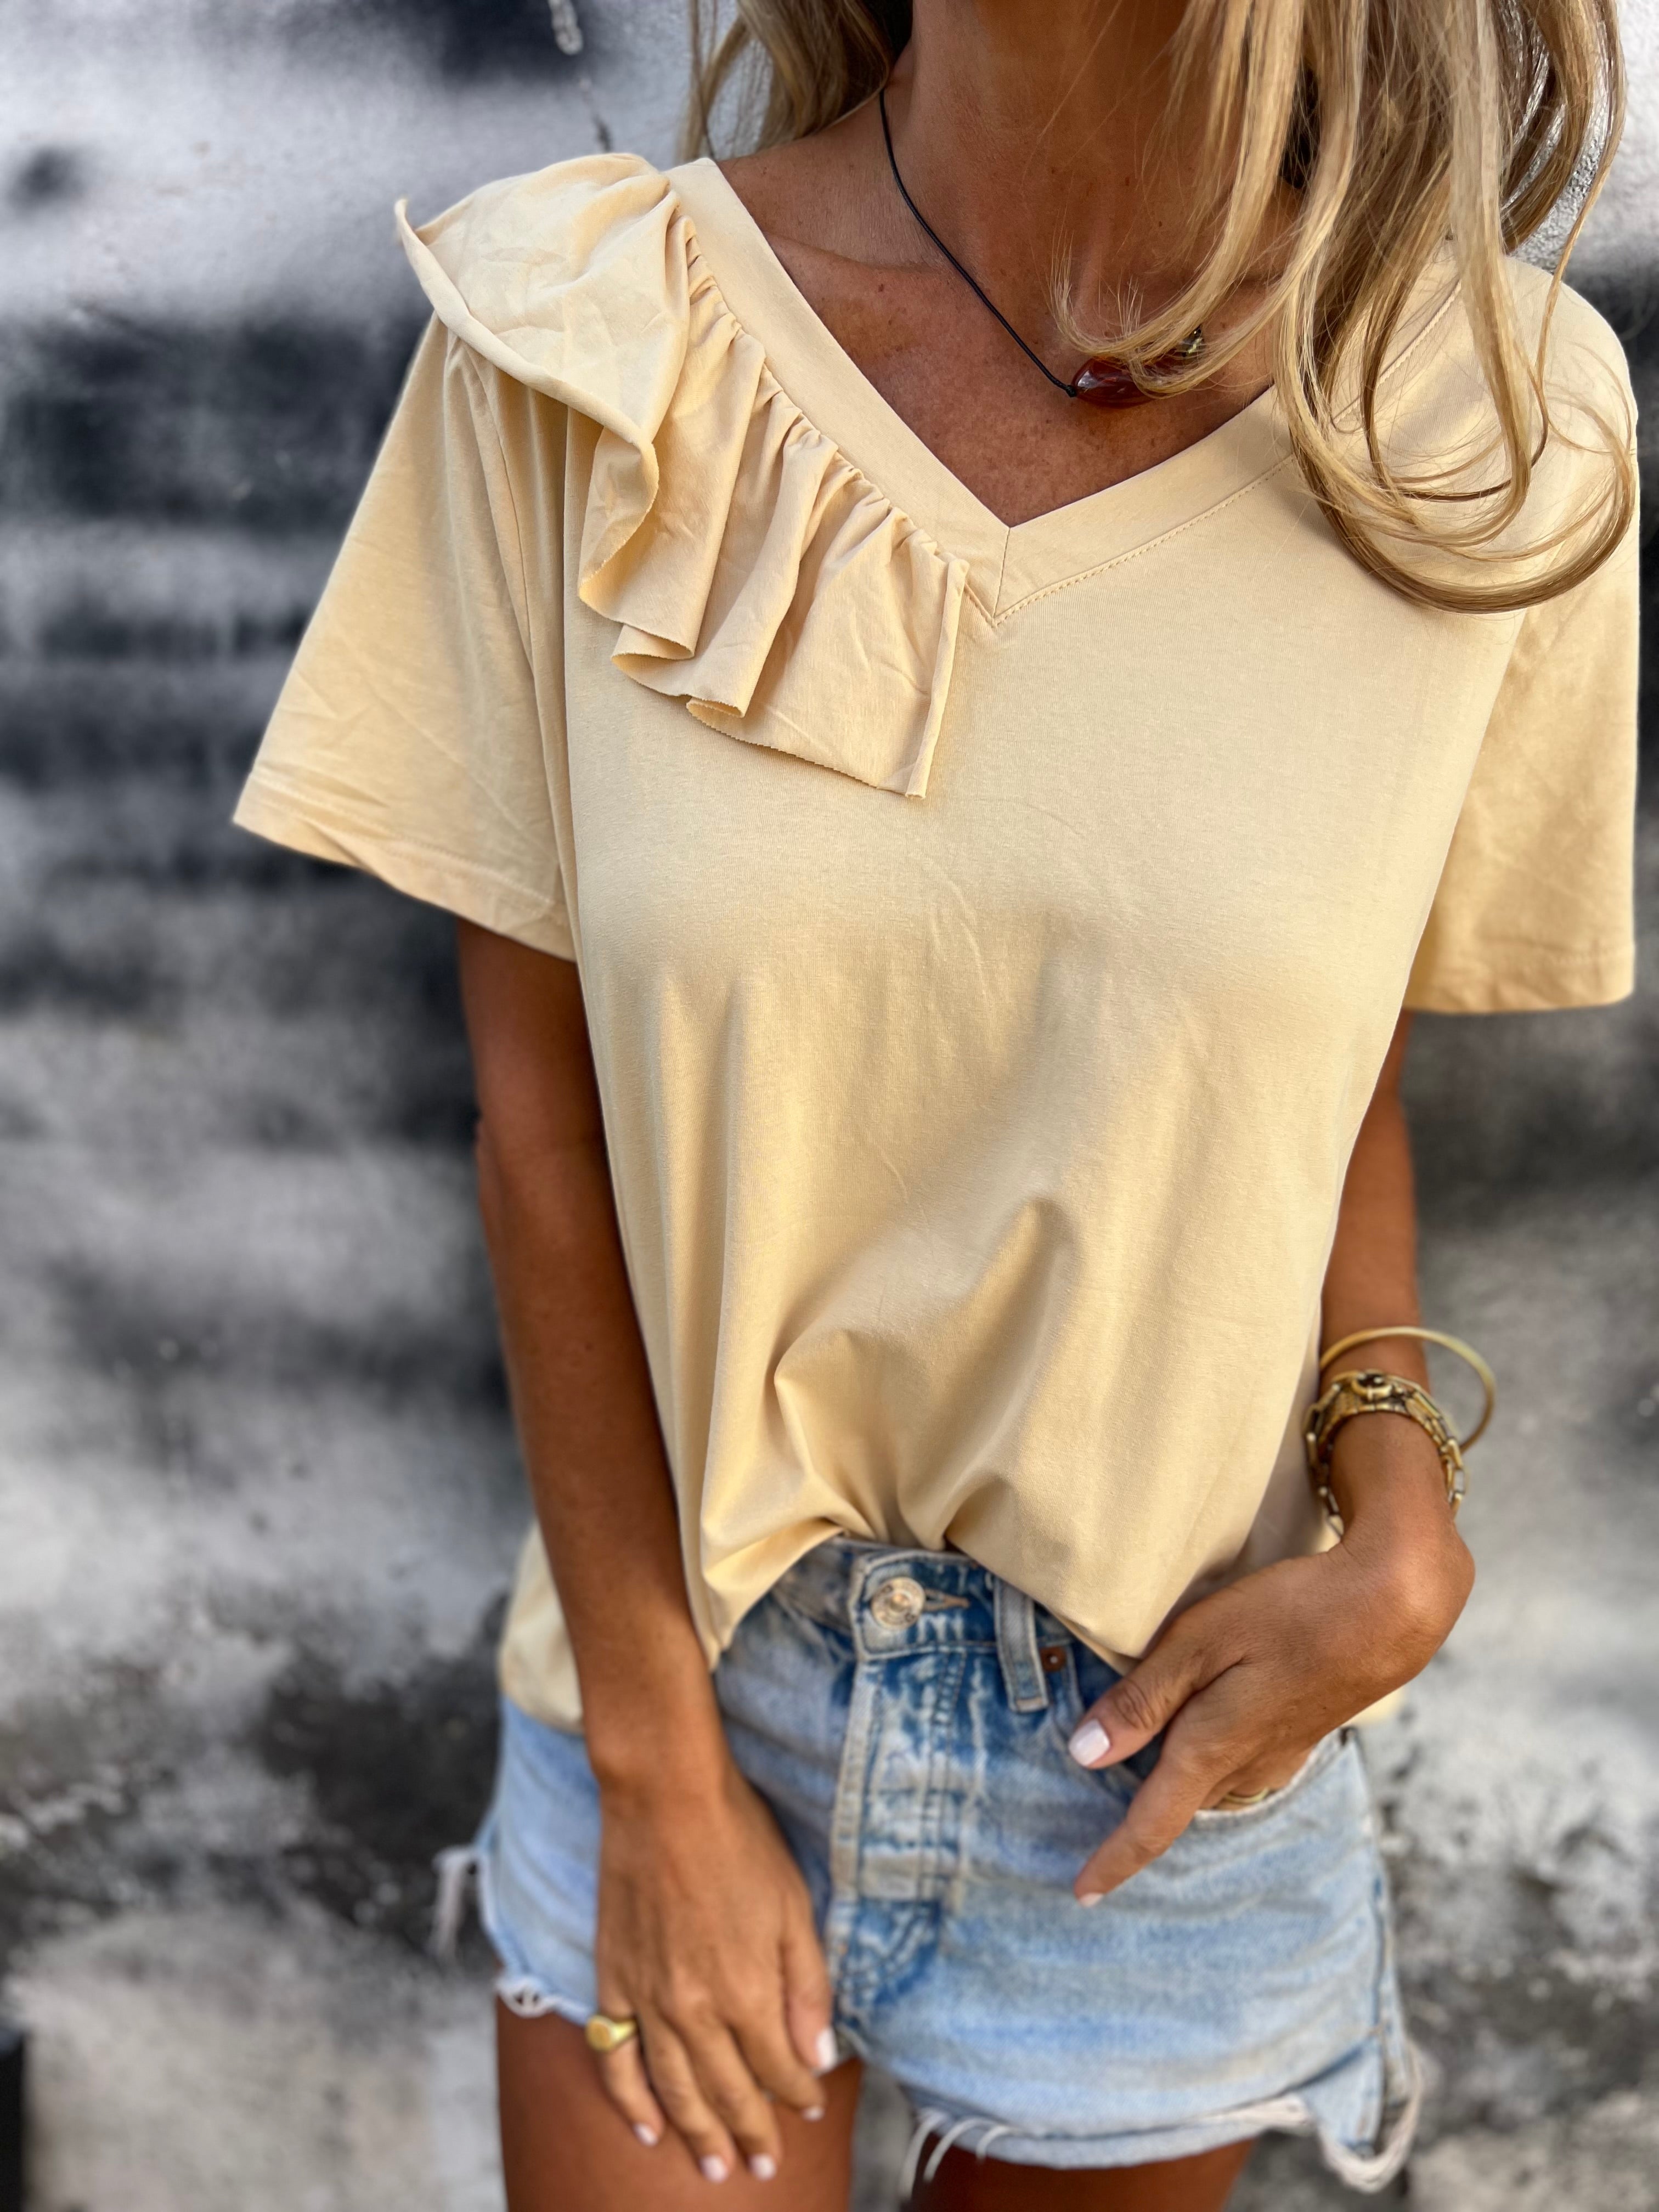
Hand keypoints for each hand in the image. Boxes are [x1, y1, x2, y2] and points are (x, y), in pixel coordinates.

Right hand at [588, 1744, 835, 2181]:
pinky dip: (631, 2102)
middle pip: (728, 2092)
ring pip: (675, 2090)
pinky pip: (617, 2059)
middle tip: (762, 2167)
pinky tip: (648, 2129)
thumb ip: (806, 1988)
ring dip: (698, 2135)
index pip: (779, 2070)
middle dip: (752, 2134)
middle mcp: (695, 2009)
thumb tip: (818, 2057)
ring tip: (715, 2168)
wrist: (664, 1796)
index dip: (798, 2096)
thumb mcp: (794, 1908)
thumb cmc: (739, 1841)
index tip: (809, 2110)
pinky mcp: (613, 1981)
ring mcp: (648, 1999)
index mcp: (747, 1991)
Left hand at [1068, 1420, 1472, 1899]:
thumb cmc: (1290, 1614)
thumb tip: (1083, 1756)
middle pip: (1179, 1801)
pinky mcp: (1302, 1732)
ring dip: (1179, 1775)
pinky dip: (1211, 1753)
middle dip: (1141, 1812)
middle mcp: (1247, 1766)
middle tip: (1099, 1818)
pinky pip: (1241, 1760)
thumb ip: (1142, 1700)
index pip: (1152, 1823)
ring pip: (1211, 1780)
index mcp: (1212, 1749)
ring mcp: (1281, 1753)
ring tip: (1146, 1759)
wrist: (1392, 1611)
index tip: (1081, 1894)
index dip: (1114, 1860)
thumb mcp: (1198, 1642)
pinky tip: (1209, 1723)